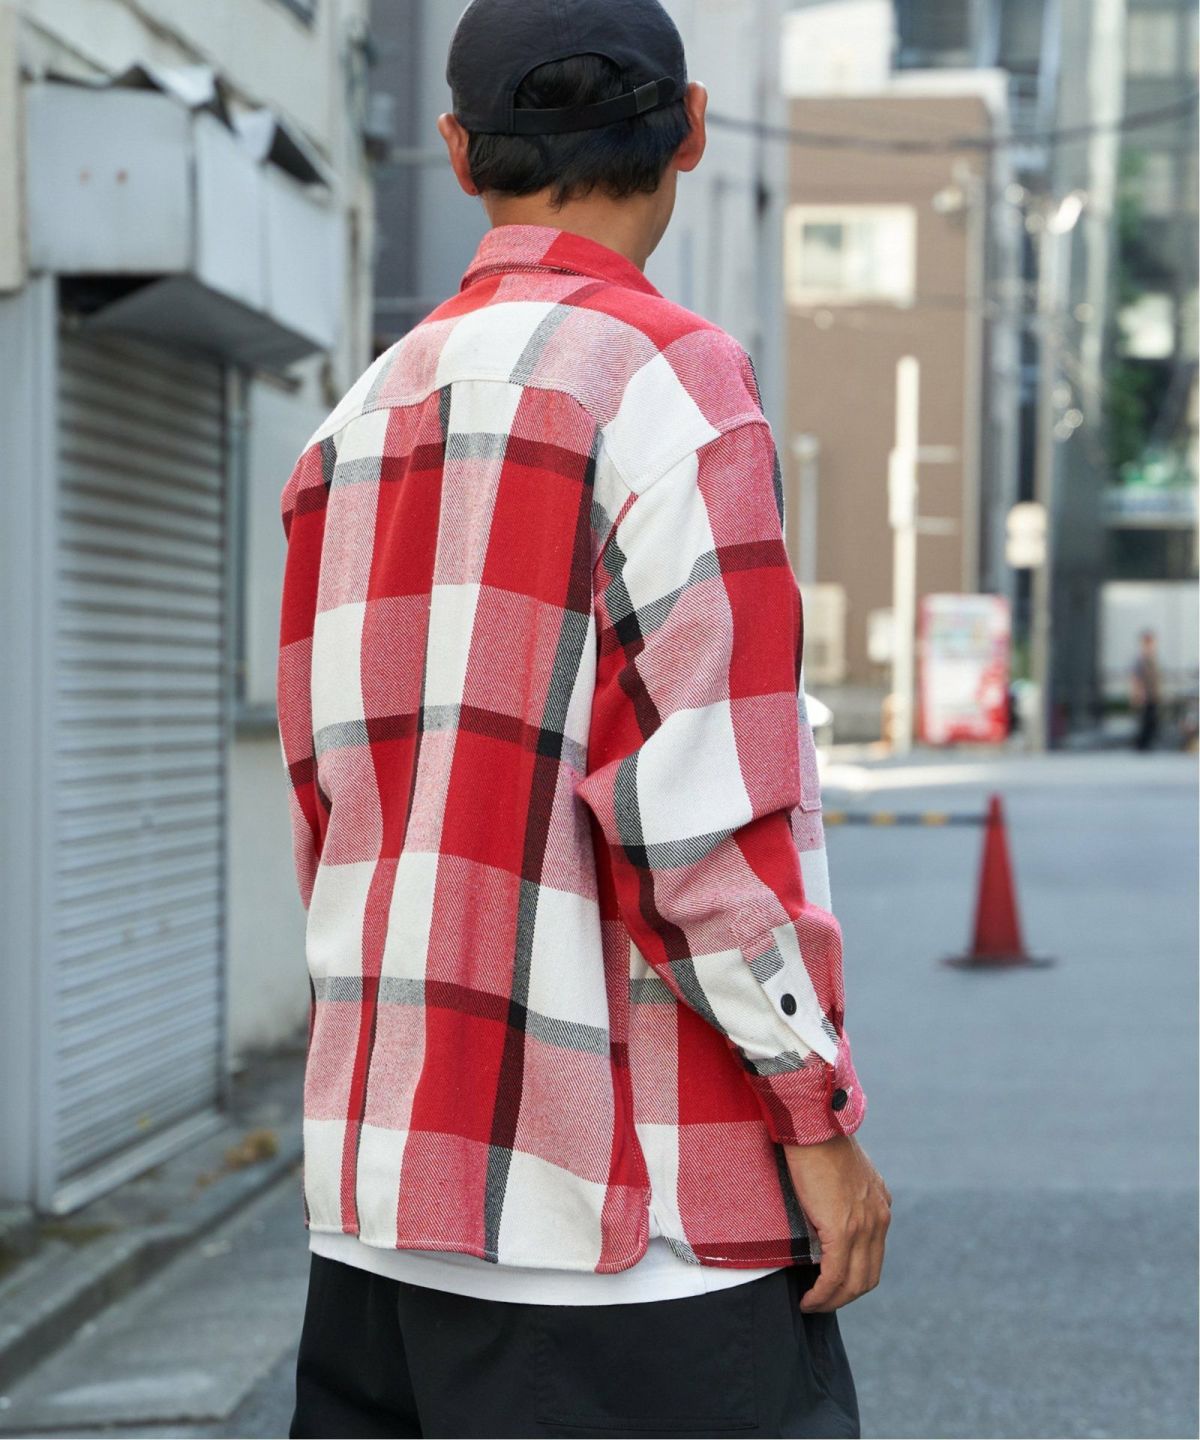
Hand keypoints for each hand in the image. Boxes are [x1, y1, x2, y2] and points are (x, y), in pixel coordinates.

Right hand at [784, 1133, 891, 1312]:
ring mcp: (863, 1226)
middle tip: (820, 1301)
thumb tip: (825, 1210)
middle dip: (845, 1296)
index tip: (831, 1283)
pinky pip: (834, 1276)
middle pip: (868, 1276)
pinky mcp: (842, 1230)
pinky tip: (808, 1299)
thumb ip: (844, 1193)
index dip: (853, 1276)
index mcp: (880, 1205)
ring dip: (832, 1301)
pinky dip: (822, 1294)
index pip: (873, 1255)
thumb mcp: (843, 1170)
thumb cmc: (819, 1139)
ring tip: (811, 1304)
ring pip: (853, 1283)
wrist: (814, 1124)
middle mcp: (878, 1219)